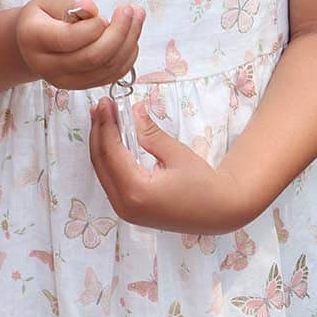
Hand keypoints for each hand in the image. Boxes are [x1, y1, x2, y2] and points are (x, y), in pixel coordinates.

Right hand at [14, 0, 142, 90]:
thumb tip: (92, 10)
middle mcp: (47, 66)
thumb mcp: (50, 2)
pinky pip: (111, 76)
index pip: (70, 39)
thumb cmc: (43, 17)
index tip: (104, 13)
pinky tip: (131, 38)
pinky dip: (127, 57)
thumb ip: (71, 6)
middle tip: (132, 10)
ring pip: (106, 68)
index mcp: (34, 39)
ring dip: (129, 43)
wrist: (31, 44)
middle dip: (120, 32)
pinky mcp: (80, 86)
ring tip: (137, 18)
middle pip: (93, 57)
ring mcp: (64, 81)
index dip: (94, 26)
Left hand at [89, 100, 255, 235]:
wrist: (218, 213)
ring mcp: (125, 211)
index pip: (111, 152)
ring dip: (101, 144)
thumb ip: (150, 133)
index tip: (105, 103)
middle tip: (100, 106)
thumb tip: (134, 110)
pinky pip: (110, 180)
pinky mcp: (129, 210)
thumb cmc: (203, 185)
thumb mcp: (176, 153)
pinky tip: (110, 140)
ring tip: (101, 118)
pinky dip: (109, 158)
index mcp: (136, 192)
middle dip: (98, 132)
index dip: (106, 124)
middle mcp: (124, 206)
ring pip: (102, 172)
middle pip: (100, 162)